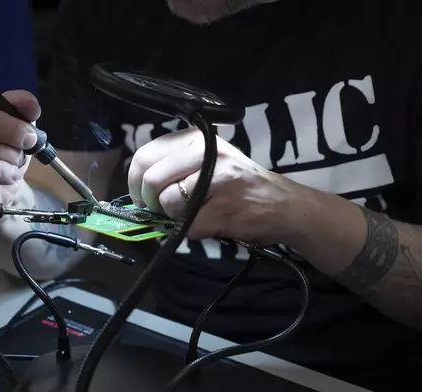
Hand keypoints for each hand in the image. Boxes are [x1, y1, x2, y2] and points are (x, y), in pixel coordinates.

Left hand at [128, 127, 309, 243]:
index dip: (136, 182)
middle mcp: (206, 151)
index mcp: (197, 138)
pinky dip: (194, 231)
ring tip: (195, 215)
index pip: (145, 155)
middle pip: (150, 178)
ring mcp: (216, 177)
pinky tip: (212, 223)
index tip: (143, 198)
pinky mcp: (223, 205)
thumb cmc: (240, 186)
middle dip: (149, 202)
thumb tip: (137, 189)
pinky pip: (186, 225)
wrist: (285, 206)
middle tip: (162, 212)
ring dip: (173, 218)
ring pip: (166, 201)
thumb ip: (174, 167)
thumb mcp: (208, 162)